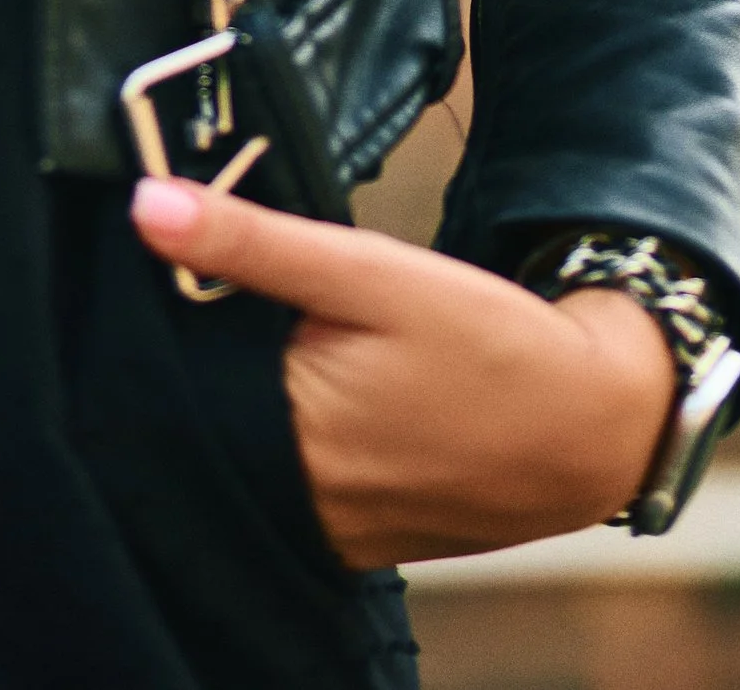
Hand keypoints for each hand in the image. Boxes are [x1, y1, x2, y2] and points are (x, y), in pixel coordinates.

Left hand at [131, 177, 675, 567]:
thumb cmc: (488, 345)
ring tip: (283, 333)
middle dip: (203, 354)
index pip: (173, 373)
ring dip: (244, 395)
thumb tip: (147, 204)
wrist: (592, 428)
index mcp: (286, 437)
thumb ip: (254, 243)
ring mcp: (328, 528)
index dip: (163, 314)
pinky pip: (290, 480)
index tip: (166, 260)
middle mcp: (297, 501)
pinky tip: (315, 386)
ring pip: (245, 449)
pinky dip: (287, 434)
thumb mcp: (371, 272)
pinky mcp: (357, 536)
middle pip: (204, 415)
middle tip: (230, 287)